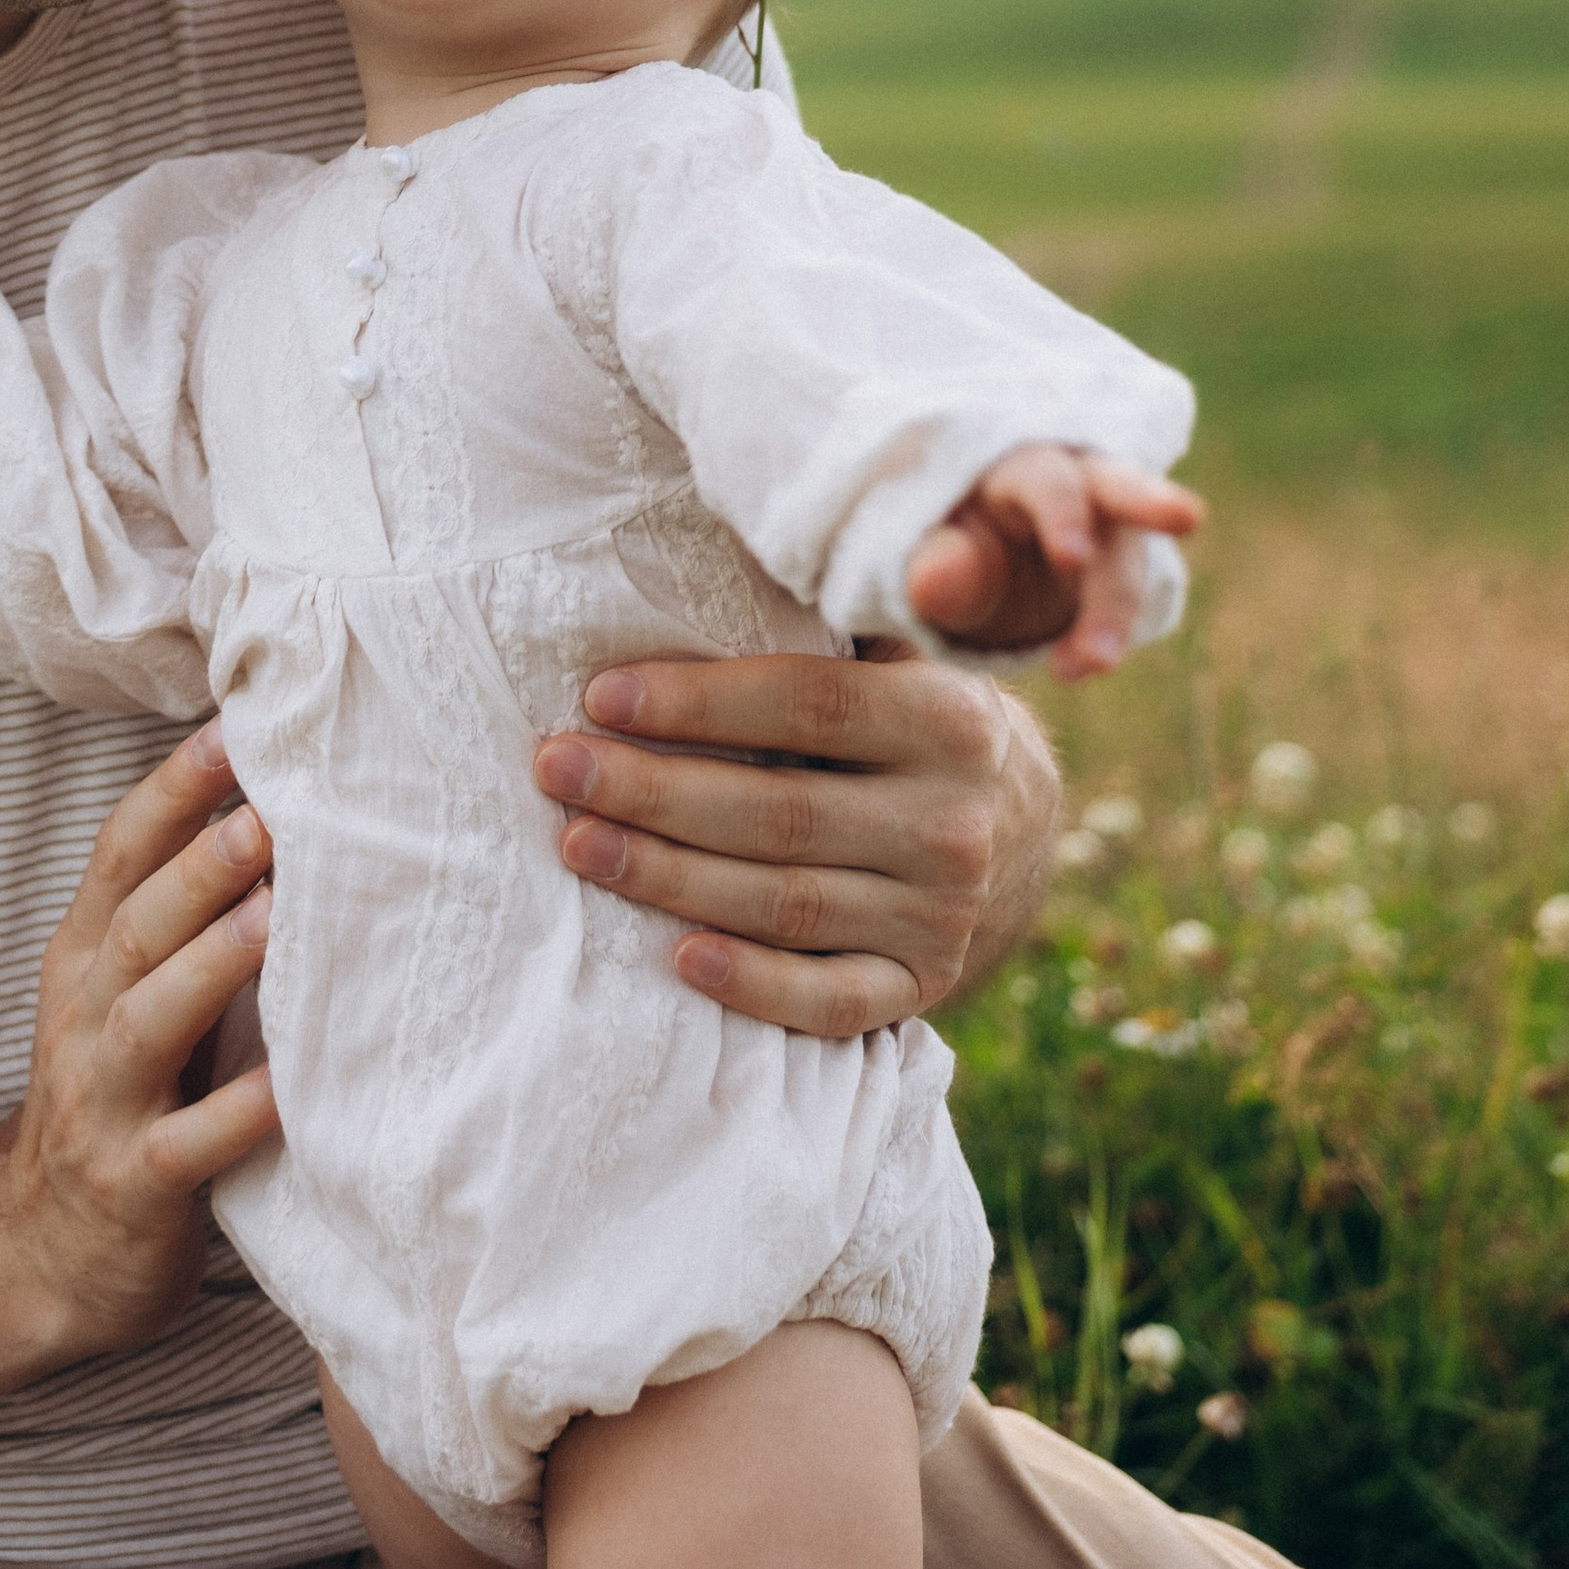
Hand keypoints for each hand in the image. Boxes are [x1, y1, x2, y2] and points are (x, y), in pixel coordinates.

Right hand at [0, 720, 282, 1362]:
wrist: (36, 1253)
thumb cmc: (114, 1093)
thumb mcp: (123, 992)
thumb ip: (180, 914)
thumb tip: (276, 804)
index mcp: (82, 959)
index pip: (118, 854)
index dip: (171, 790)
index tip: (234, 729)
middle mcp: (83, 1018)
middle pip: (136, 924)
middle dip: (200, 863)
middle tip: (270, 810)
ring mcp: (102, 1103)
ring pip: (152, 1018)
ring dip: (214, 962)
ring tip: (276, 913)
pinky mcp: (135, 1185)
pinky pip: (189, 1145)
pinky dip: (240, 1111)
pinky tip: (293, 1084)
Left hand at [532, 649, 1062, 1036]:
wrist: (1010, 823)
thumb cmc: (904, 716)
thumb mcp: (896, 656)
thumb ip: (828, 623)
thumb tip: (694, 567)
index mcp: (949, 720)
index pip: (808, 704)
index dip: (698, 703)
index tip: (599, 696)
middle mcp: (953, 822)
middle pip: (779, 812)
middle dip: (653, 791)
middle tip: (557, 768)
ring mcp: (941, 916)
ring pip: (786, 904)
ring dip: (669, 879)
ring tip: (577, 844)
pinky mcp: (921, 985)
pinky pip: (831, 1001)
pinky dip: (754, 984)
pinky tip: (677, 958)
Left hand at [907, 442, 1204, 677]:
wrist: (969, 576)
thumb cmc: (951, 555)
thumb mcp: (935, 565)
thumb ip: (939, 571)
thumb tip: (930, 580)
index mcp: (1012, 468)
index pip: (1045, 478)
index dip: (1062, 512)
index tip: (1073, 557)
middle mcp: (1068, 483)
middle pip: (1114, 482)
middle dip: (1148, 499)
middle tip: (1185, 516)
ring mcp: (1101, 524)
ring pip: (1126, 554)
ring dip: (1116, 609)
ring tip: (1091, 664)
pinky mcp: (1118, 561)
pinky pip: (1130, 594)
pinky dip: (1112, 629)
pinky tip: (1080, 664)